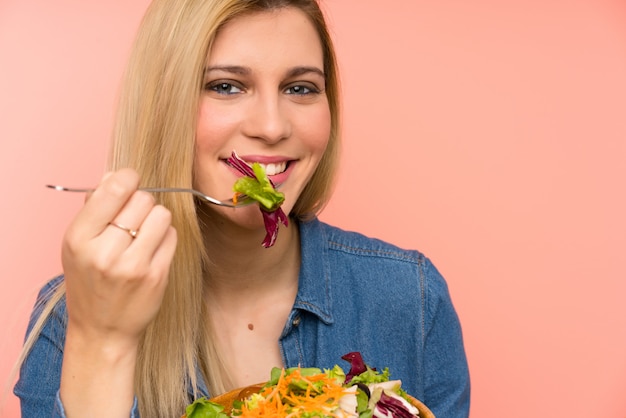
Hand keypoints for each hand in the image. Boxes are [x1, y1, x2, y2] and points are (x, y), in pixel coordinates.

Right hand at [61, 168, 176, 349]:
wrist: (101, 330)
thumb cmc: (90, 280)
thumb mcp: (78, 244)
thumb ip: (95, 207)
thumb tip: (117, 174)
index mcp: (79, 238)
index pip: (115, 189)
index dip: (128, 178)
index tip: (130, 183)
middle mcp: (105, 251)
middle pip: (143, 199)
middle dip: (141, 203)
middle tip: (134, 219)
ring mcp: (133, 266)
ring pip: (161, 215)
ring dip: (156, 219)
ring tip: (144, 233)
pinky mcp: (157, 276)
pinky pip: (172, 235)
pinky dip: (165, 237)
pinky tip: (152, 249)